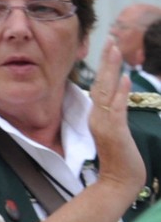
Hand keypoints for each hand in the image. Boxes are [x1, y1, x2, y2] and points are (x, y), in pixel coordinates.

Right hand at [88, 40, 143, 196]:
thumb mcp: (115, 133)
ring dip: (110, 69)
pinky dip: (120, 93)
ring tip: (115, 50)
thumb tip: (116, 96)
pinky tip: (124, 78)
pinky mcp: (114, 132)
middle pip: (100, 83)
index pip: (99, 86)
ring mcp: (104, 124)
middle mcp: (98, 117)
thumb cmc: (120, 159)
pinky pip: (117, 109)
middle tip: (111, 39)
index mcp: (98, 116)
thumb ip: (114, 115)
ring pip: (106, 91)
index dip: (104, 66)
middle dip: (106, 61)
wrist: (118, 182)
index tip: (109, 47)